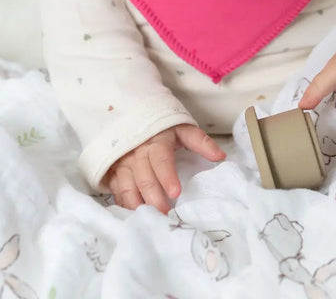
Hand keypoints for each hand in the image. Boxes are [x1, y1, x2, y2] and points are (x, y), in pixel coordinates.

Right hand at [104, 124, 225, 212]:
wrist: (134, 116)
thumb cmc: (163, 128)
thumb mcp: (183, 129)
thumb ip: (201, 142)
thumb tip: (221, 157)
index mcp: (156, 141)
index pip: (161, 160)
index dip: (167, 176)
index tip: (175, 192)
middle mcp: (137, 152)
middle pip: (144, 177)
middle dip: (154, 196)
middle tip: (164, 214)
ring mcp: (123, 162)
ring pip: (127, 185)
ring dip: (136, 203)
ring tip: (148, 218)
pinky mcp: (113, 170)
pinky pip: (116, 189)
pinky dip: (123, 203)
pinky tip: (132, 215)